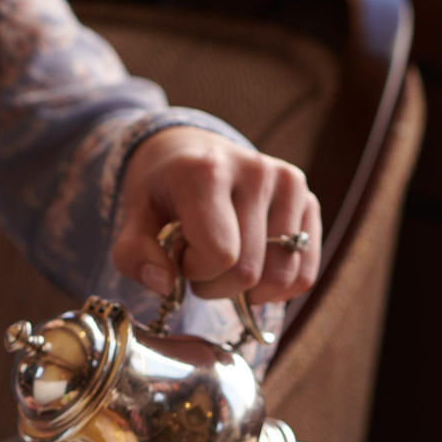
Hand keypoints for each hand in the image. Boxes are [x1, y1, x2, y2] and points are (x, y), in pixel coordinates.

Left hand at [112, 128, 321, 305]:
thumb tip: (165, 284)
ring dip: (248, 289)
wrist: (192, 152)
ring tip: (227, 260)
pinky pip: (304, 273)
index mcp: (206, 172)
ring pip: (280, 277)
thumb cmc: (163, 191)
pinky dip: (278, 288)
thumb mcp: (134, 217)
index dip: (195, 272)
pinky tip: (256, 273)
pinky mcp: (308, 199)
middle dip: (217, 284)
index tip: (181, 254)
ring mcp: (288, 183)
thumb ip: (134, 254)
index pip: (219, 256)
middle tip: (201, 260)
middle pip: (249, 272)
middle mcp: (255, 171)